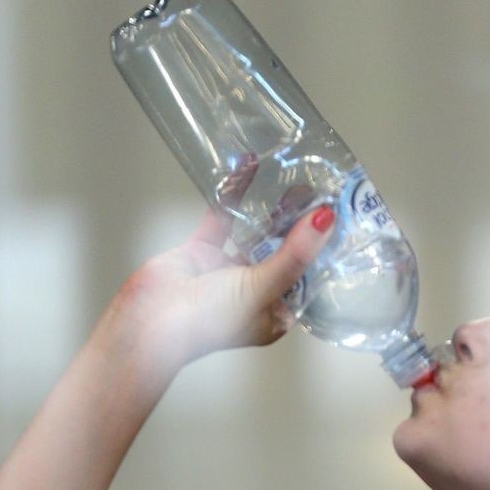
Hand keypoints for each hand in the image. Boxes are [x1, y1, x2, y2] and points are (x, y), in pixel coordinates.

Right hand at [111, 183, 335, 372]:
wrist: (150, 323)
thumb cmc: (210, 319)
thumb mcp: (261, 288)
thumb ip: (294, 255)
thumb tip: (326, 220)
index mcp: (275, 313)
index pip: (308, 277)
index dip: (323, 250)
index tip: (339, 219)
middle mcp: (255, 291)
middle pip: (285, 252)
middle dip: (302, 225)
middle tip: (322, 192)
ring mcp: (227, 270)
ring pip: (256, 233)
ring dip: (273, 209)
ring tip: (297, 180)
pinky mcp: (202, 250)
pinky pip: (223, 217)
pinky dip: (235, 193)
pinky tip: (249, 166)